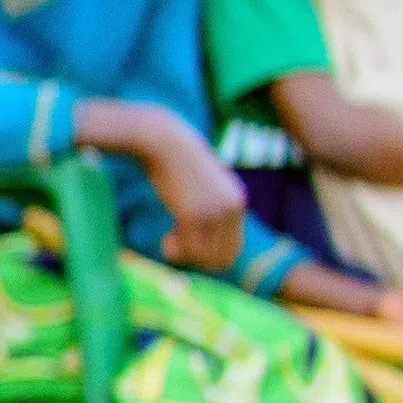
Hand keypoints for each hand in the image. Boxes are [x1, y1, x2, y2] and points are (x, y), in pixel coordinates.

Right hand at [93, 105, 242, 268]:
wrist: (164, 143)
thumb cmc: (178, 162)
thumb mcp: (206, 183)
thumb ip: (215, 202)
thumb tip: (211, 223)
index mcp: (238, 203)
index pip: (234, 249)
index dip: (211, 255)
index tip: (191, 243)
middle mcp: (231, 209)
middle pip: (223, 258)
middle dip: (199, 259)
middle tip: (179, 245)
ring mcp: (213, 212)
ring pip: (204, 257)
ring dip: (185, 256)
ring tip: (169, 241)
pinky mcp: (192, 214)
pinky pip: (188, 249)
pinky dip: (175, 252)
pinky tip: (165, 239)